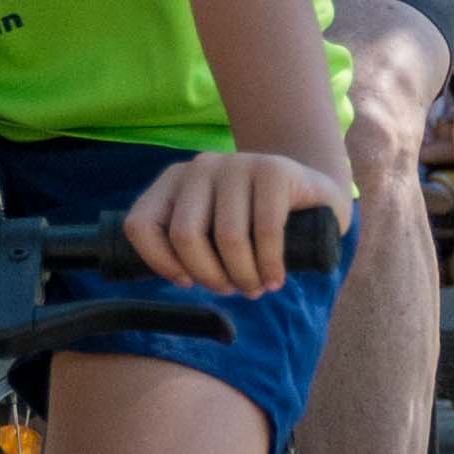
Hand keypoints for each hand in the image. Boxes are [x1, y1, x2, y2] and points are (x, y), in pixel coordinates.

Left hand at [118, 148, 352, 294]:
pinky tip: (274, 277)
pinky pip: (264, 230)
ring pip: (227, 238)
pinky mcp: (275, 170)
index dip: (160, 263)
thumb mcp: (212, 229)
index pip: (141, 225)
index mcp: (174, 181)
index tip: (185, 282)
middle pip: (185, 236)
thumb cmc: (253, 222)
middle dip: (209, 276)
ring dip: (244, 276)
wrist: (312, 196)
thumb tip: (174, 277)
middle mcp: (201, 167)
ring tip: (257, 287)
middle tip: (232, 289)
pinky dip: (269, 264)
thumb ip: (186, 244)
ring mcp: (238, 163)